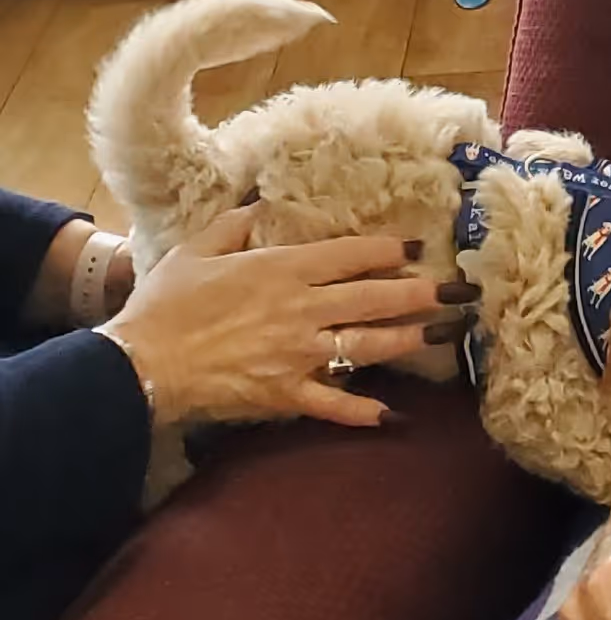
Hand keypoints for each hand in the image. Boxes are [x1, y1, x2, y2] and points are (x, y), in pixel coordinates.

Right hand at [103, 204, 475, 426]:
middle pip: (375, 298)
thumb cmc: (168, 302)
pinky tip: (390, 415)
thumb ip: (235, 225)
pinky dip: (361, 411)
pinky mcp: (288, 392)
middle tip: (458, 294)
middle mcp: (303, 308)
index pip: (351, 255)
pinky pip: (334, 403)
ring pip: (368, 345)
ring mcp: (299, 353)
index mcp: (283, 269)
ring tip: (442, 335)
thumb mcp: (197, 249)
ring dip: (409, 340)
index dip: (390, 249)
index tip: (417, 248)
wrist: (143, 363)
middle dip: (421, 294)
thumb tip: (260, 204)